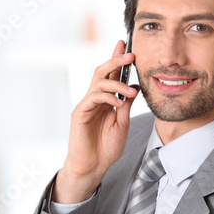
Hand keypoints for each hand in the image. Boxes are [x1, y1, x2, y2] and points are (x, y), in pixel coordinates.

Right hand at [53, 40, 139, 203]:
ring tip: (130, 91)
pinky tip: (117, 102)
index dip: (117, 60)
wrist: (93, 167)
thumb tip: (135, 87)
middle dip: (115, 60)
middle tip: (130, 55)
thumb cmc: (107, 147)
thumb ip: (126, 105)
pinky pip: (93, 97)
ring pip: (98, 82)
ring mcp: (86, 104)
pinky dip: (107, 97)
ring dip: (116, 83)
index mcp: (106, 99)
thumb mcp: (123, 123)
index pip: (111, 75)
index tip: (127, 46)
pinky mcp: (79, 113)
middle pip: (102, 72)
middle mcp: (94, 98)